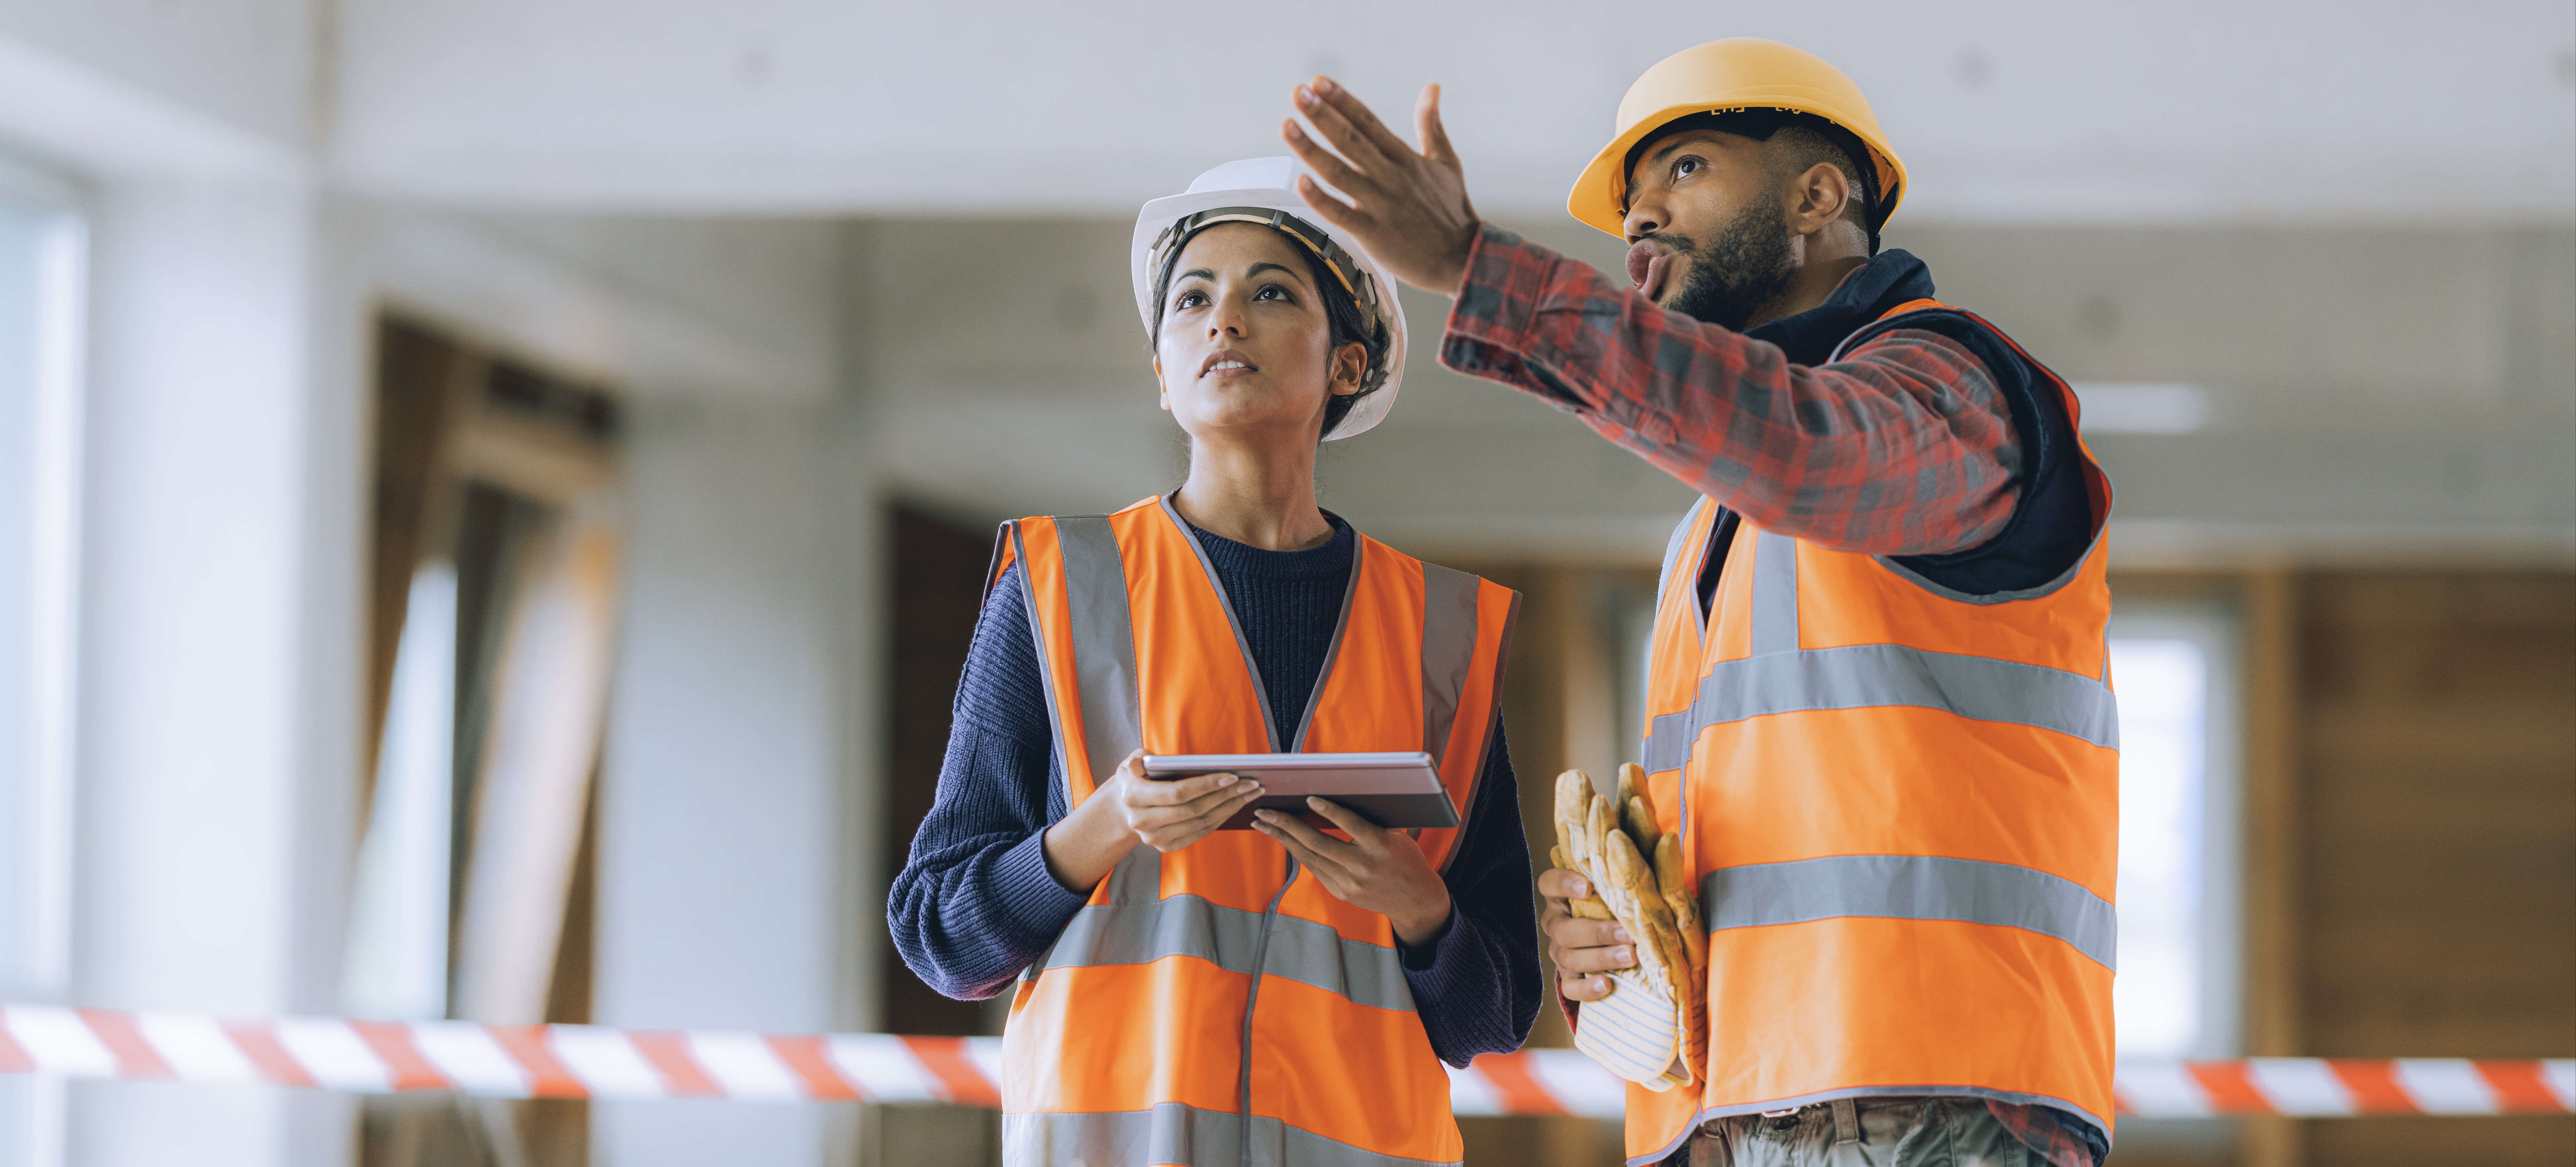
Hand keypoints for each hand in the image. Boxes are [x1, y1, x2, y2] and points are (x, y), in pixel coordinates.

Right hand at [1042, 750, 1264, 890]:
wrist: (1125, 808)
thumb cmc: (1136, 778)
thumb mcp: (1131, 762)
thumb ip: (1138, 759)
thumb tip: (1145, 762)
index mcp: (1133, 797)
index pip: (1177, 793)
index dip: (1206, 785)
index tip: (1232, 776)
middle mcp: (1142, 821)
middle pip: (1193, 810)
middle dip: (1226, 796)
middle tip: (1251, 783)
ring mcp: (1154, 838)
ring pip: (1201, 823)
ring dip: (1230, 807)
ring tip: (1251, 792)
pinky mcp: (1167, 847)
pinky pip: (1200, 832)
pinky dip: (1221, 818)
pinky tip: (1236, 805)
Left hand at [1252, 797, 1453, 947]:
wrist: (1415, 900)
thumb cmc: (1405, 858)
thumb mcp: (1394, 836)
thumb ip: (1368, 823)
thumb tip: (1333, 800)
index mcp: (1380, 847)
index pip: (1352, 825)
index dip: (1330, 811)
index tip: (1309, 797)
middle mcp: (1363, 867)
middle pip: (1319, 843)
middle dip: (1287, 825)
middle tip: (1265, 811)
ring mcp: (1350, 883)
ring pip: (1310, 857)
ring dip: (1283, 839)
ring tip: (1263, 824)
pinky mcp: (1341, 893)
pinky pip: (1315, 868)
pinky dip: (1298, 852)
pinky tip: (1284, 839)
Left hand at [1282, 77, 1479, 297]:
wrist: (1463, 259)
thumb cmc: (1452, 211)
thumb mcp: (1446, 162)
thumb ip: (1432, 125)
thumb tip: (1432, 87)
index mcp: (1405, 158)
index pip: (1368, 122)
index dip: (1342, 100)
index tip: (1318, 82)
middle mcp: (1391, 177)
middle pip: (1350, 140)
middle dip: (1322, 115)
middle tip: (1297, 93)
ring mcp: (1381, 205)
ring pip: (1339, 172)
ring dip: (1311, 149)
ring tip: (1287, 125)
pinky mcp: (1373, 234)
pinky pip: (1341, 214)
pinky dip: (1320, 198)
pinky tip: (1299, 181)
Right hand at [1538, 866, 1635, 1002]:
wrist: (1615, 944)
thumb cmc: (1620, 908)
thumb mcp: (1622, 889)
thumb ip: (1632, 873)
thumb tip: (1666, 845)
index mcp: (1563, 896)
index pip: (1549, 884)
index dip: (1563, 883)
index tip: (1588, 886)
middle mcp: (1557, 923)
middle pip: (1563, 929)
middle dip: (1597, 932)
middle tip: (1626, 933)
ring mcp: (1560, 952)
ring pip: (1568, 957)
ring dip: (1600, 957)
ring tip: (1630, 957)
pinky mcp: (1569, 977)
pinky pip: (1569, 987)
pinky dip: (1587, 988)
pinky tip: (1607, 984)